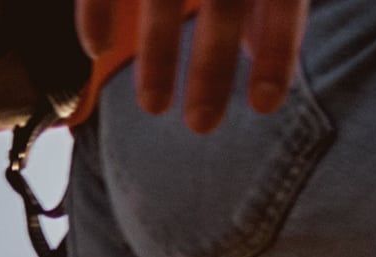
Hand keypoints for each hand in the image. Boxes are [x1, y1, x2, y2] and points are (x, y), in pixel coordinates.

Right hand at [81, 0, 311, 131]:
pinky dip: (97, 9)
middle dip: (214, 64)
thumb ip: (262, 7)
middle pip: (223, 2)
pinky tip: (96, 48)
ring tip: (153, 107)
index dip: (278, 49)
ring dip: (159, 50)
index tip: (265, 106)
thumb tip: (263, 52)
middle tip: (202, 126)